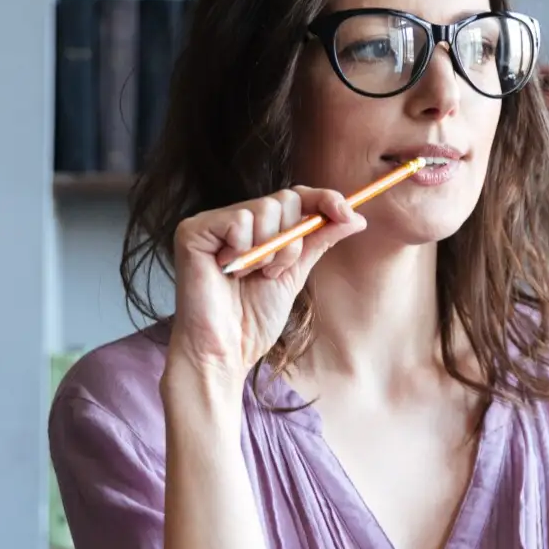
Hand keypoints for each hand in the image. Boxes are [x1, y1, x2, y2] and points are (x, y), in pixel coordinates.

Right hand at [167, 186, 366, 387]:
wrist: (226, 351)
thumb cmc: (253, 319)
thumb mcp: (295, 274)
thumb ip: (319, 241)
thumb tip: (356, 218)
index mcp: (256, 229)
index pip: (295, 197)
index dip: (324, 200)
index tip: (346, 213)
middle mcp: (233, 220)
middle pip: (284, 199)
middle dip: (291, 241)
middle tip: (272, 273)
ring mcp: (212, 223)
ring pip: (265, 208)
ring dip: (269, 250)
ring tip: (250, 276)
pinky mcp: (192, 231)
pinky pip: (239, 221)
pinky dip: (244, 250)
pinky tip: (229, 271)